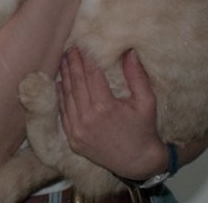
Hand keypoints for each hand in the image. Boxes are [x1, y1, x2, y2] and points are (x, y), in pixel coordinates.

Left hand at [59, 47, 168, 180]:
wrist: (137, 162)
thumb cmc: (144, 130)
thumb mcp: (146, 101)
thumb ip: (136, 75)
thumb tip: (129, 51)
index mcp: (104, 107)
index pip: (91, 74)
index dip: (87, 58)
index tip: (84, 45)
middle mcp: (87, 118)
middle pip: (76, 83)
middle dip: (73, 63)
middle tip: (70, 48)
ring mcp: (77, 130)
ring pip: (67, 97)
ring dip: (65, 77)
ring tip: (64, 61)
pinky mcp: (73, 139)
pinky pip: (64, 113)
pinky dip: (62, 96)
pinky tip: (61, 83)